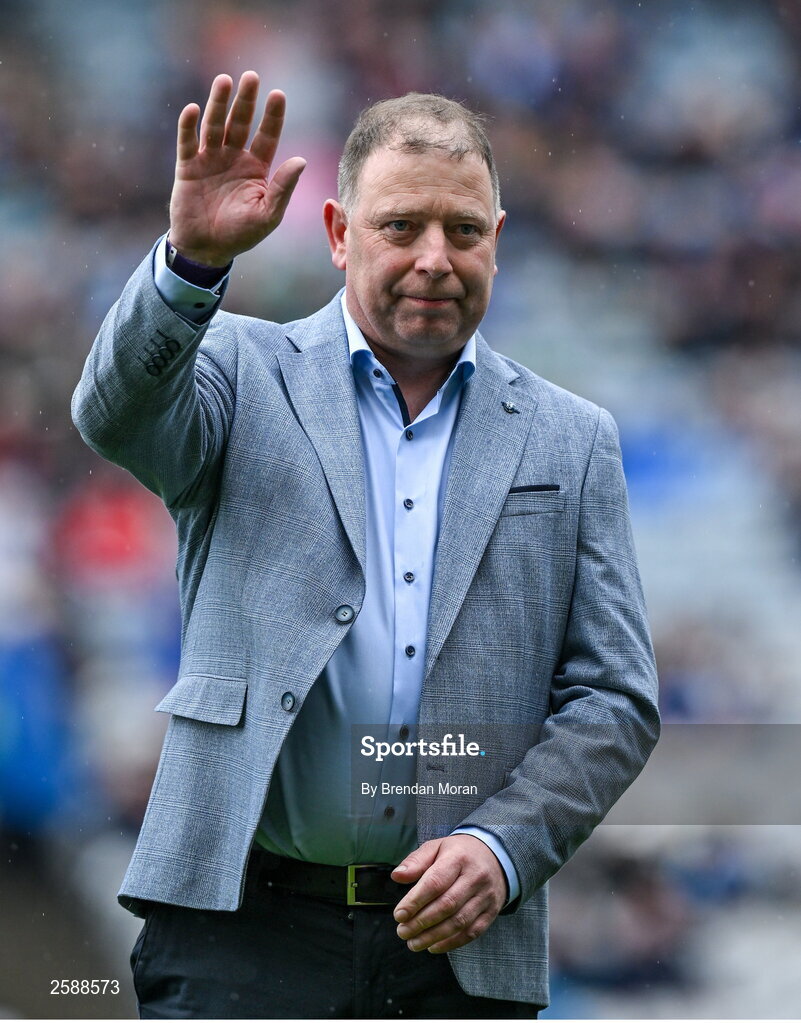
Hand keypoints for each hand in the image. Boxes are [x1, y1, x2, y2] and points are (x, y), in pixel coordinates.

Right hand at [168, 71, 305, 266]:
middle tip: (251, 76)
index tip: (278, 94)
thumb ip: (283, 187)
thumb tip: (302, 160)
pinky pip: (187, 142)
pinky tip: (192, 109)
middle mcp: (233, 158)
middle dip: (246, 101)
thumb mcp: (268, 214)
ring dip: (218, 104)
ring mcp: (209, 160)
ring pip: (214, 126)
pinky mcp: (187, 167)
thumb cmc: (241, 235)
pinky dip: (188, 126)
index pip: (266, 136)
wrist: (207, 249)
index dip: (272, 116)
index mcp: (256, 168)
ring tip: (224, 81)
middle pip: (240, 123)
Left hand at [391, 834, 506, 953]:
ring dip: (433, 936)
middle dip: (421, 922)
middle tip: (402, 932)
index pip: (435, 882)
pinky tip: (434, 946)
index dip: (415, 901)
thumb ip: (416, 861)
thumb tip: (397, 876)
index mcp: (458, 858)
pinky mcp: (492, 911)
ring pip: (459, 922)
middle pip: (447, 905)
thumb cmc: (458, 853)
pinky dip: (451, 943)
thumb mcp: (436, 847)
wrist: (495, 855)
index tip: (399, 915)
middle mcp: (475, 877)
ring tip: (413, 943)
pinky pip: (472, 932)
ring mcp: (486, 896)